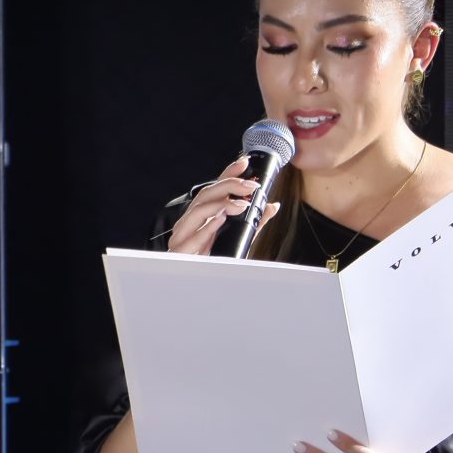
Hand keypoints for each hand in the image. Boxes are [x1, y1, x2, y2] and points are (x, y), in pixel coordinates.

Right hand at [166, 155, 282, 254]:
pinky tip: (220, 220)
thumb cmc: (214, 262)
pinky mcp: (181, 252)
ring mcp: (182, 237)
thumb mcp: (239, 239)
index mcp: (200, 217)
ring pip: (197, 212)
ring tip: (240, 202)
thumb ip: (253, 222)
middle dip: (228, 187)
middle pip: (204, 196)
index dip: (228, 174)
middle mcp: (189, 223)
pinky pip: (193, 238)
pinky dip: (207, 228)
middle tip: (250, 186)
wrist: (196, 289)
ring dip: (219, 204)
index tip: (244, 162)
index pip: (214, 190)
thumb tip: (272, 206)